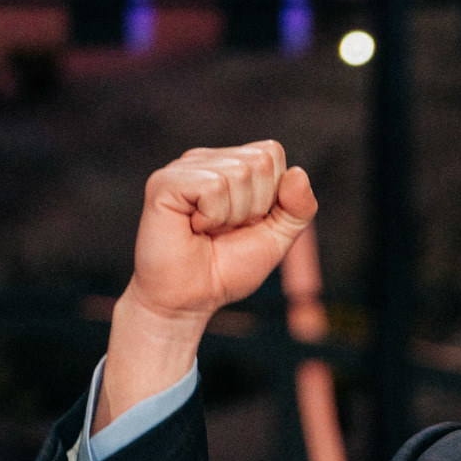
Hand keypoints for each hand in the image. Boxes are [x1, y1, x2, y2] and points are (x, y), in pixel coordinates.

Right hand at [99, 142, 317, 424]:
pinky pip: (213, 184)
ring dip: (234, 216)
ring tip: (207, 233)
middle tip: (223, 233)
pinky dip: (215, 215)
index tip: (245, 226)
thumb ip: (296, 208)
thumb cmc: (222, 275)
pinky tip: (194, 229)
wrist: (185, 305)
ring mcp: (181, 169)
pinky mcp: (162, 185)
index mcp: (229, 166)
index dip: (273, 196)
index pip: (274, 155)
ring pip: (241, 172)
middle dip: (256, 207)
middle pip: (263, 159)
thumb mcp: (273, 243)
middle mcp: (203, 159)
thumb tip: (298, 173)